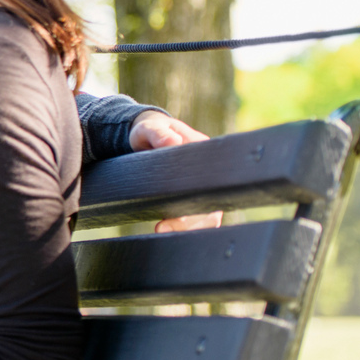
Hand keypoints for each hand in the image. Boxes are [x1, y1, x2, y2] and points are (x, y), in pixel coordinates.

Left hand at [130, 111, 224, 231]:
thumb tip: (173, 142)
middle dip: (191, 221)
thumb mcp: (149, 129)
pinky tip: (167, 231)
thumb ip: (158, 133)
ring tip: (161, 230)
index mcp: (205, 154)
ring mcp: (203, 188)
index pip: (212, 180)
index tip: (179, 211)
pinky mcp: (192, 198)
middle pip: (212, 205)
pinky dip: (186, 228)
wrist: (147, 137)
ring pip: (208, 216)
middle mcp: (209, 174)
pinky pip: (197, 218)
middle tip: (162, 227)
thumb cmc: (150, 132)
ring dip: (188, 228)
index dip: (199, 197)